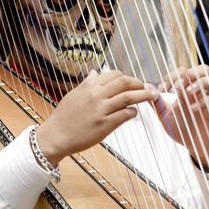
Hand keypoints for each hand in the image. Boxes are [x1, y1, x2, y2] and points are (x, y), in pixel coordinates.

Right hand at [36, 70, 157, 165]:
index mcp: (89, 86)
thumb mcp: (73, 94)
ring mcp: (101, 110)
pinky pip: (124, 115)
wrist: (56, 136)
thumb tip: (95, 73)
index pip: (114, 75)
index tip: (134, 82)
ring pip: (128, 97)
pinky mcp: (104, 125)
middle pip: (124, 83)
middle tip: (148, 87)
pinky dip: (132, 112)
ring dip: (143, 95)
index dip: (127, 77)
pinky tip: (134, 113)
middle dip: (139, 84)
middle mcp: (96, 95)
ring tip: (152, 96)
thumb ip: (87, 83)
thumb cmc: (63, 116)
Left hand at [155, 65, 208, 171]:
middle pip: (204, 69)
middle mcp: (202, 92)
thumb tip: (145, 86)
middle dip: (190, 73)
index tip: (163, 87)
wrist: (197, 149)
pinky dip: (205, 101)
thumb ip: (157, 102)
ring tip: (187, 93)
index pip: (186, 70)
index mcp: (189, 89)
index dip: (174, 74)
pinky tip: (193, 109)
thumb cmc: (183, 130)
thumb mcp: (166, 116)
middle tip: (177, 85)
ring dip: (200, 83)